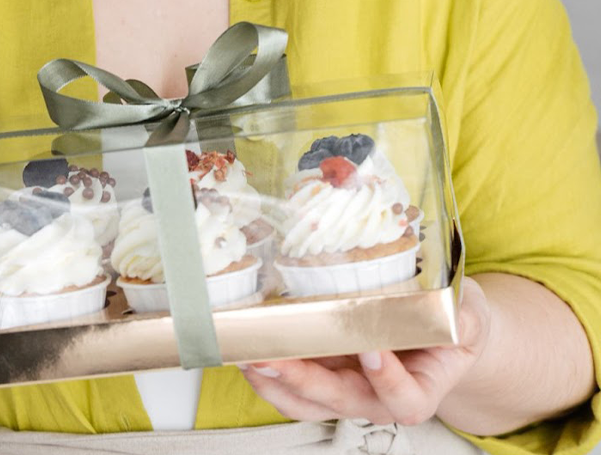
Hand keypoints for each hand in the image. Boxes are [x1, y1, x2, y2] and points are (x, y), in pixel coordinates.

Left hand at [239, 277, 490, 425]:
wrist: (438, 328)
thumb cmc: (453, 323)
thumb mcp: (470, 316)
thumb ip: (464, 319)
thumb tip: (454, 314)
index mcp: (419, 390)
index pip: (405, 400)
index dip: (388, 381)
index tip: (374, 350)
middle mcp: (376, 397)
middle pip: (339, 400)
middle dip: (303, 380)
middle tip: (274, 357)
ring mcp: (345, 387)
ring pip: (306, 401)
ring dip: (274, 381)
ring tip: (248, 355)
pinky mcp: (322, 372)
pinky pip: (291, 385)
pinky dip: (267, 371)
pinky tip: (246, 348)